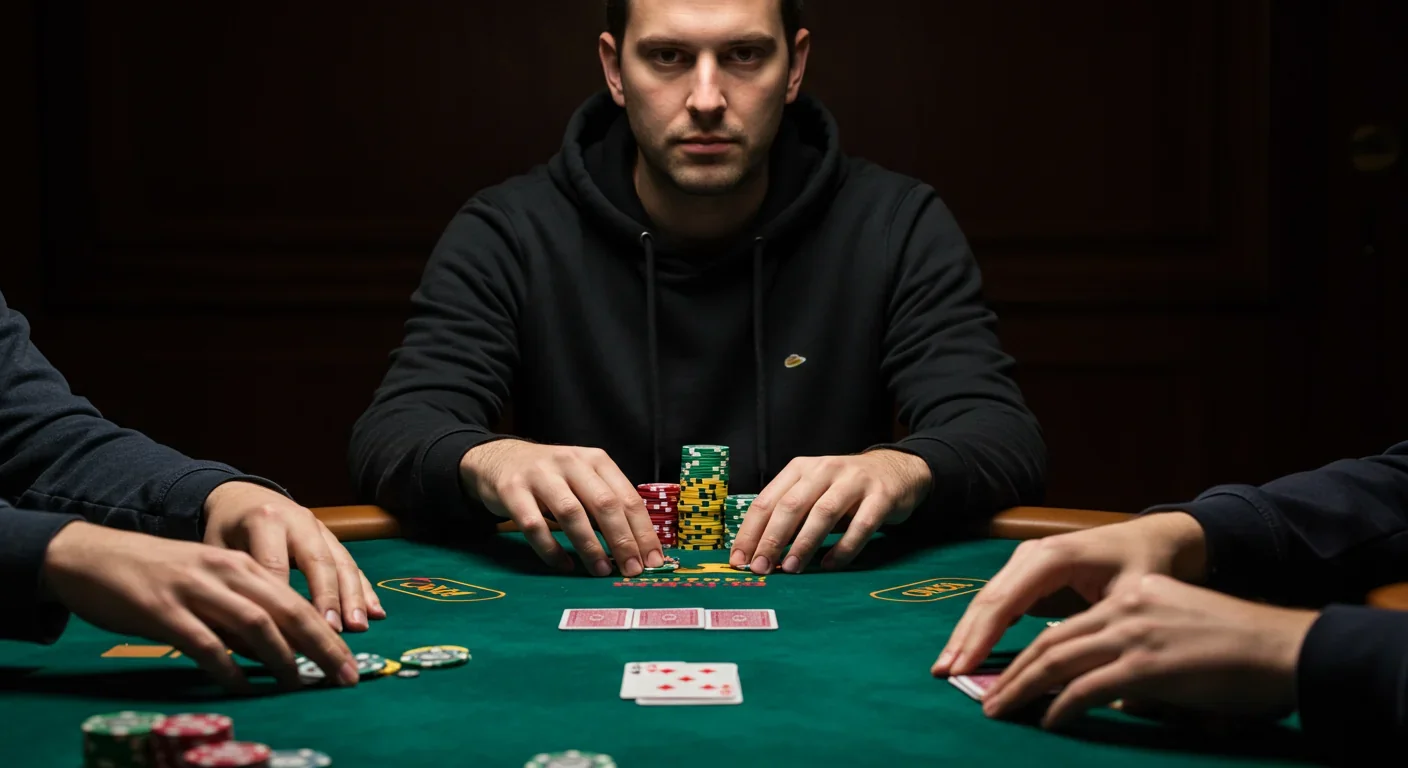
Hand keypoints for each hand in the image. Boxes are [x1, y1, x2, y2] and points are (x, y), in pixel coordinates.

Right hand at [44, 521, 359, 692]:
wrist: (93, 556)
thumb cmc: (157, 576)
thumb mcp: (209, 585)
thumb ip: (242, 613)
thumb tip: (279, 653)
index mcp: (242, 565)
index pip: (298, 601)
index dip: (329, 634)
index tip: (351, 663)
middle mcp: (227, 573)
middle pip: (289, 611)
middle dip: (323, 646)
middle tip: (345, 676)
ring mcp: (196, 590)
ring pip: (255, 624)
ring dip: (283, 658)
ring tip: (299, 684)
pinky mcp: (164, 610)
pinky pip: (205, 643)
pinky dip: (228, 667)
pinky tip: (242, 686)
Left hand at [202, 481, 382, 632]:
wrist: (243, 496)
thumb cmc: (226, 530)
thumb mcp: (216, 550)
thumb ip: (231, 583)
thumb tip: (243, 633)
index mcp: (264, 521)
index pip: (275, 565)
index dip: (282, 601)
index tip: (286, 636)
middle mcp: (298, 521)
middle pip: (318, 562)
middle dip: (328, 599)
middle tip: (334, 632)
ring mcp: (320, 528)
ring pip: (342, 562)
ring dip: (353, 597)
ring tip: (359, 626)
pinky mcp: (332, 537)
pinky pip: (353, 564)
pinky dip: (366, 589)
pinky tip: (377, 612)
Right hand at [460, 440, 663, 576]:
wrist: (499, 458)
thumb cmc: (551, 476)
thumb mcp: (582, 479)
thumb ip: (606, 504)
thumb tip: (637, 546)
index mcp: (595, 459)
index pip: (626, 497)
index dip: (643, 530)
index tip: (653, 560)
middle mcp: (570, 462)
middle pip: (603, 503)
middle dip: (622, 540)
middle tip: (632, 570)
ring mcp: (540, 475)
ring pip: (571, 513)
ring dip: (590, 546)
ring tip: (602, 571)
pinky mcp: (512, 490)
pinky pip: (534, 526)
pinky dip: (551, 550)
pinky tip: (564, 565)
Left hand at [729, 450, 930, 574]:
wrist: (896, 469)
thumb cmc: (844, 487)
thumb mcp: (812, 490)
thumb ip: (789, 514)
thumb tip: (758, 552)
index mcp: (800, 468)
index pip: (767, 501)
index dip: (750, 532)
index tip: (739, 560)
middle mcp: (824, 470)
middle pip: (791, 505)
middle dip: (772, 539)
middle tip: (761, 567)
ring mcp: (854, 481)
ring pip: (823, 513)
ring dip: (804, 543)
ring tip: (791, 568)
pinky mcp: (881, 497)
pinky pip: (861, 526)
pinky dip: (844, 548)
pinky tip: (830, 564)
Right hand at [933, 512, 1207, 676]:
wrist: (1151, 539)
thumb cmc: (1146, 565)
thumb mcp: (1134, 595)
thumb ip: (1105, 625)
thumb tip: (1085, 668)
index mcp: (1053, 557)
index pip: (1006, 601)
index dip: (982, 637)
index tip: (963, 667)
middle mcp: (1031, 553)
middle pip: (987, 599)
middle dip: (963, 637)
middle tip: (941, 672)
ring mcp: (1025, 559)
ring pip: (987, 599)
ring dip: (966, 634)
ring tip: (946, 666)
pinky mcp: (1026, 571)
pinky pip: (998, 600)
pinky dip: (981, 627)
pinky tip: (968, 651)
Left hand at [975, 574, 1316, 727]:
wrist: (1284, 649)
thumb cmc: (1241, 653)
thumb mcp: (1179, 636)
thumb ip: (1139, 658)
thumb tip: (1113, 697)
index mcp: (1134, 596)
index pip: (1068, 624)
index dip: (1030, 650)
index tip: (1006, 671)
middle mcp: (1126, 608)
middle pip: (1051, 641)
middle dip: (1013, 672)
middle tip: (987, 697)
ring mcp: (1133, 635)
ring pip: (1058, 662)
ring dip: (1023, 690)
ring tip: (1000, 711)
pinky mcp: (1145, 666)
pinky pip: (1087, 689)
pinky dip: (1062, 707)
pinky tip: (1048, 722)